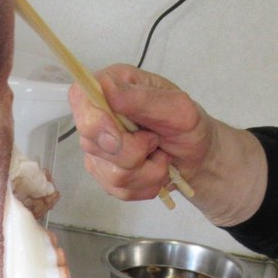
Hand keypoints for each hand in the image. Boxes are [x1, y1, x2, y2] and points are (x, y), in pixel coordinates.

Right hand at [67, 64, 266, 226]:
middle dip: (133, 151)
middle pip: (92, 142)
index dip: (94, 119)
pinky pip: (119, 190)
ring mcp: (98, 149)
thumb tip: (107, 88)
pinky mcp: (105, 175)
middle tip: (154, 141)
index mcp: (112, 87)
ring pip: (111, 173)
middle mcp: (99, 117)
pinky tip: (154, 170)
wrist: (197, 158)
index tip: (118, 134)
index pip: (80, 97)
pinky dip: (146, 185)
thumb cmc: (188, 126)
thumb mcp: (177, 107)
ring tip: (160, 157)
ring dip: (147, 171)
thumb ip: (142, 99)